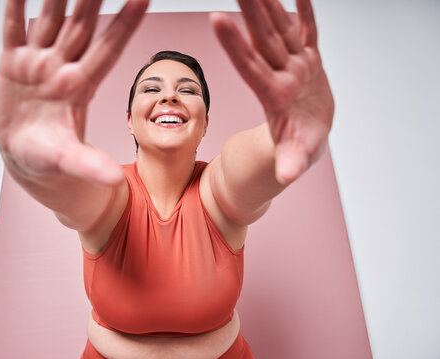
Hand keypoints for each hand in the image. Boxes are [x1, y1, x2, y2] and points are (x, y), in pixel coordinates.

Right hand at [0, 0, 147, 185]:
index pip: (108, 49)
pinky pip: (13, 30)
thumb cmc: (51, 160)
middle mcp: (62, 69)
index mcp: (80, 87)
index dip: (125, 23)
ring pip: (49, 19)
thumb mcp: (70, 162)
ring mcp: (37, 64)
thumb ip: (90, 166)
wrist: (24, 156)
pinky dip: (14, 7)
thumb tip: (114, 180)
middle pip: (81, 25)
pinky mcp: (12, 65)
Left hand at [210, 0, 334, 184]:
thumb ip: (290, 161)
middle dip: (251, 11)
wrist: (306, 139)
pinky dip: (304, 13)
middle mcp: (282, 76)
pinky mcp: (310, 62)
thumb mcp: (295, 157)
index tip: (217, 20)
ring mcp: (295, 67)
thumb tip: (286, 175)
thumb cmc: (297, 150)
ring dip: (270, 5)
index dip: (235, 45)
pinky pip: (308, 33)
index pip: (250, 67)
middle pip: (263, 40)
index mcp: (275, 97)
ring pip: (281, 30)